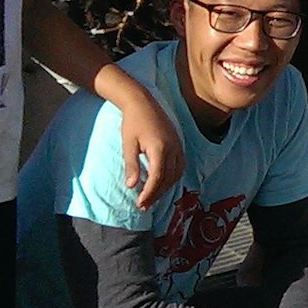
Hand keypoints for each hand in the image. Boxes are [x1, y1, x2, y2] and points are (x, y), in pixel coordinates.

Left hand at [116, 88, 183, 208]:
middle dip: (156, 193)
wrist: (142, 102)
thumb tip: (131, 186)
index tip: (139, 203)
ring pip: (176, 174)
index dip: (149, 192)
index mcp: (160, 148)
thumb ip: (131, 165)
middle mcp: (173, 148)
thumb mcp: (128, 144)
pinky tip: (161, 182)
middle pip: (168, 178)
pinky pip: (179, 166)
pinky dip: (171, 178)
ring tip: (151, 196)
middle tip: (143, 205)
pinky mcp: (178, 144)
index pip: (157, 177)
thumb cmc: (132, 122)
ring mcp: (178, 146)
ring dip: (165, 187)